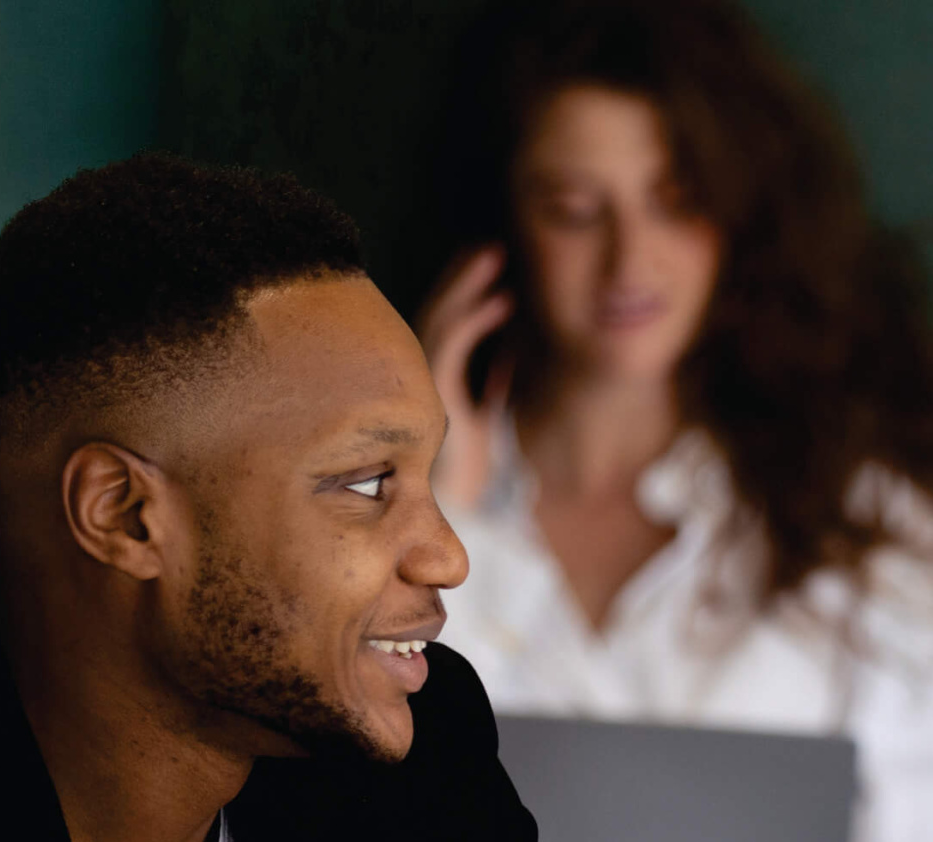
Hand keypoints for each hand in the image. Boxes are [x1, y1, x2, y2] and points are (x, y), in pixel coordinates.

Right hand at [417, 243, 514, 508]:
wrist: (460, 507)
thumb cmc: (469, 465)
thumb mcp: (488, 411)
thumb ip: (494, 378)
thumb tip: (513, 347)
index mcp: (430, 373)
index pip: (444, 320)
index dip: (463, 288)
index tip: (489, 260)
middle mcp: (420, 372)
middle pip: (440, 310)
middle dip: (464, 275)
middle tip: (492, 243)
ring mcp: (423, 382)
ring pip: (443, 319)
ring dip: (469, 285)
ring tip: (496, 255)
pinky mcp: (436, 396)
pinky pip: (452, 347)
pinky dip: (477, 321)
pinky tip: (502, 302)